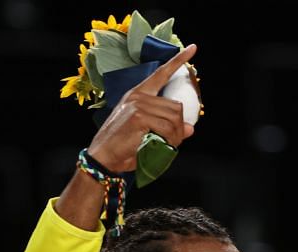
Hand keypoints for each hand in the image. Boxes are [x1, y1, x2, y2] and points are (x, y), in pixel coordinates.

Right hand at [88, 44, 197, 171]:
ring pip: (174, 118)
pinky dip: (170, 140)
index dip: (178, 61)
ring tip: (167, 146)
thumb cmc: (124, 146)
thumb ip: (168, 128)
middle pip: (176, 106)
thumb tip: (191, 128)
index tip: (193, 48)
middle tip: (174, 141)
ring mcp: (137, 105)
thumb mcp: (147, 133)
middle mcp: (138, 95)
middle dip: (180, 127)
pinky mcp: (138, 117)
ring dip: (176, 136)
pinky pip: (166, 128)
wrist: (104, 156)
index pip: (161, 73)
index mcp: (138, 94)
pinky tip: (162, 146)